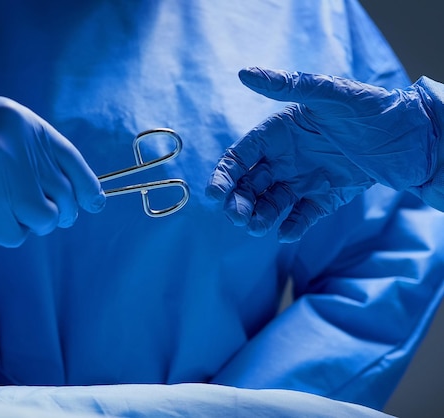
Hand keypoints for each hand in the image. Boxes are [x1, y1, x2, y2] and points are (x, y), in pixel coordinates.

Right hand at [0, 94, 104, 246]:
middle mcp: (17, 150)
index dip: (88, 189)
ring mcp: (1, 182)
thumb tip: (64, 184)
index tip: (93, 203)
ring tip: (5, 210)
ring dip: (31, 222)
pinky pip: (16, 236)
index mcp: (22, 123)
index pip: (73, 163)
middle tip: (39, 211)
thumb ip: (28, 147)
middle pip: (64, 197)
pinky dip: (7, 233)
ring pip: (45, 220)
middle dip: (59, 211)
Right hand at [207, 67, 443, 241]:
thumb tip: (244, 73)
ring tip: (258, 227)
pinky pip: (302, 215)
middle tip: (238, 216)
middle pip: (249, 184)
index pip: (240, 156)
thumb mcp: (329, 94)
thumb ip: (287, 86)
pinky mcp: (324, 198)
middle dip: (238, 201)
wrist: (413, 137)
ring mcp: (303, 180)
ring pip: (271, 203)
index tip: (215, 195)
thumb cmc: (370, 108)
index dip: (224, 175)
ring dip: (260, 216)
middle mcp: (285, 158)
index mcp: (278, 133)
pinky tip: (287, 232)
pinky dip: (292, 226)